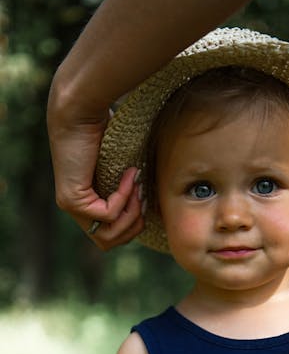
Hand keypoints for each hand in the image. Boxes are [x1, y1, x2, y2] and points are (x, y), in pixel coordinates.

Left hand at [47, 86, 144, 249]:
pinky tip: (129, 175)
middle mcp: (75, 209)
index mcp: (86, 203)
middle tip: (143, 198)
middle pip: (109, 242)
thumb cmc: (104, 131)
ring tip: (138, 190)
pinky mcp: (71, 200)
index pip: (110, 235)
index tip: (144, 198)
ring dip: (130, 216)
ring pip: (107, 236)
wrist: (81, 111)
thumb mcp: (121, 167)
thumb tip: (152, 203)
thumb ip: (129, 188)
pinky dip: (123, 197)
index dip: (132, 223)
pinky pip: (107, 214)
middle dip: (134, 225)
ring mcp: (71, 207)